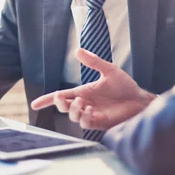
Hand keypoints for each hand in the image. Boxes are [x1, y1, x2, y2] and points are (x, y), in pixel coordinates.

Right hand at [31, 48, 155, 129]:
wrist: (139, 100)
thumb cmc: (125, 86)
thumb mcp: (108, 70)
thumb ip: (93, 61)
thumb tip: (77, 50)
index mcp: (84, 92)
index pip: (61, 96)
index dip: (47, 101)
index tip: (34, 104)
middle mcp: (85, 104)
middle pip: (63, 107)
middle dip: (60, 104)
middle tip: (65, 99)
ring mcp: (91, 114)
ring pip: (72, 116)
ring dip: (74, 110)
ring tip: (84, 104)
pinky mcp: (100, 123)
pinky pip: (85, 123)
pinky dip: (85, 118)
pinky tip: (92, 111)